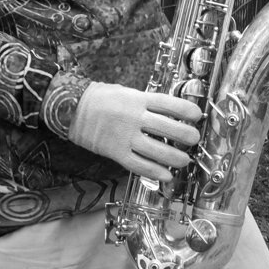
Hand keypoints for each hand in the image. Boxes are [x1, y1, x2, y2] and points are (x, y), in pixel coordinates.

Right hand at [67, 82, 202, 181]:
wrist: (71, 109)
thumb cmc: (101, 99)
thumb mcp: (126, 92)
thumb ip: (146, 102)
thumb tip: (169, 112)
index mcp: (138, 99)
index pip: (169, 104)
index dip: (187, 110)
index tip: (198, 115)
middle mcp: (134, 118)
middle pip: (168, 128)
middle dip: (186, 136)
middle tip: (194, 140)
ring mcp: (125, 136)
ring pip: (157, 150)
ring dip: (175, 158)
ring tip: (184, 161)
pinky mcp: (116, 152)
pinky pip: (139, 165)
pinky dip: (154, 172)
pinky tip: (166, 176)